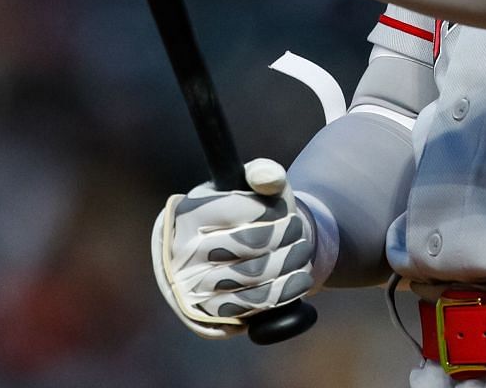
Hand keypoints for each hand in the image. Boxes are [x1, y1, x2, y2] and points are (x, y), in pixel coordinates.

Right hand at [151, 158, 318, 338]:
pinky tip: (299, 277)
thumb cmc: (246, 215)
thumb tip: (267, 177)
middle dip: (285, 235)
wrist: (235, 257)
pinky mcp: (212, 312)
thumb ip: (263, 172)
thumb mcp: (252, 187)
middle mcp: (183, 252)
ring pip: (256, 274)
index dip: (270, 210)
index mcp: (188, 214)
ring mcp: (195, 285)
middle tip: (297, 230)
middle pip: (249, 243)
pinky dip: (285, 290)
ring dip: (289, 261)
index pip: (237, 209)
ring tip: (301, 250)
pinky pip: (254, 304)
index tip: (285, 211)